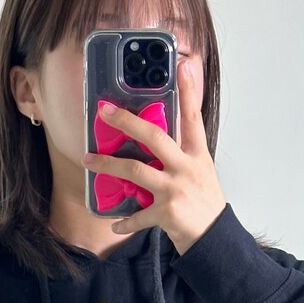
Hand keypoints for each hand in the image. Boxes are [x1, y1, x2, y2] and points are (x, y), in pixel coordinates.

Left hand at [81, 61, 226, 256]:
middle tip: (104, 112)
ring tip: (88, 161)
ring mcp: (176, 189)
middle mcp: (187, 168)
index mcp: (197, 155)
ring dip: (108, 165)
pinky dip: (125, 221)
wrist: (215, 237)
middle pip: (154, 137)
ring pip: (136, 171)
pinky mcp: (167, 213)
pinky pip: (138, 215)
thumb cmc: (205, 203)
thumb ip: (181, 154)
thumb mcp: (200, 171)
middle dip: (126, 122)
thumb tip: (154, 140)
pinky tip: (114, 223)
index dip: (189, 91)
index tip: (182, 65)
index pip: (193, 117)